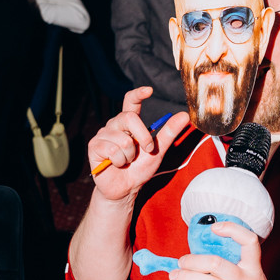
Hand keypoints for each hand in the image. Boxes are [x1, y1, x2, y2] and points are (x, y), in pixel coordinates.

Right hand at [86, 87, 191, 203]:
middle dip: (143, 137)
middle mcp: (115, 125)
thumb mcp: (158, 150)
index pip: (130, 101)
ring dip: (129, 155)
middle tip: (146, 150)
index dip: (138, 94)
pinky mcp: (95, 146)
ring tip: (126, 161)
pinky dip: (119, 161)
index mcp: (129, 123)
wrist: (126, 188)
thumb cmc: (140, 169)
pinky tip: (116, 164)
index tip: (149, 90)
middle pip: (129, 117)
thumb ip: (169, 132)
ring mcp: (103, 135)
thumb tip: (185, 115)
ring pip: (122, 139)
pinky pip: (111, 150)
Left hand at [169, 221, 279, 279]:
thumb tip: (202, 257)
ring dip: (187, 278)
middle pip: (218, 264)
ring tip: (175, 276)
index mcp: (254, 269)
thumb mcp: (254, 278)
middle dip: (194, 261)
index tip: (215, 228)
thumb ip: (235, 267)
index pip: (250, 242)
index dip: (233, 230)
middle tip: (182, 262)